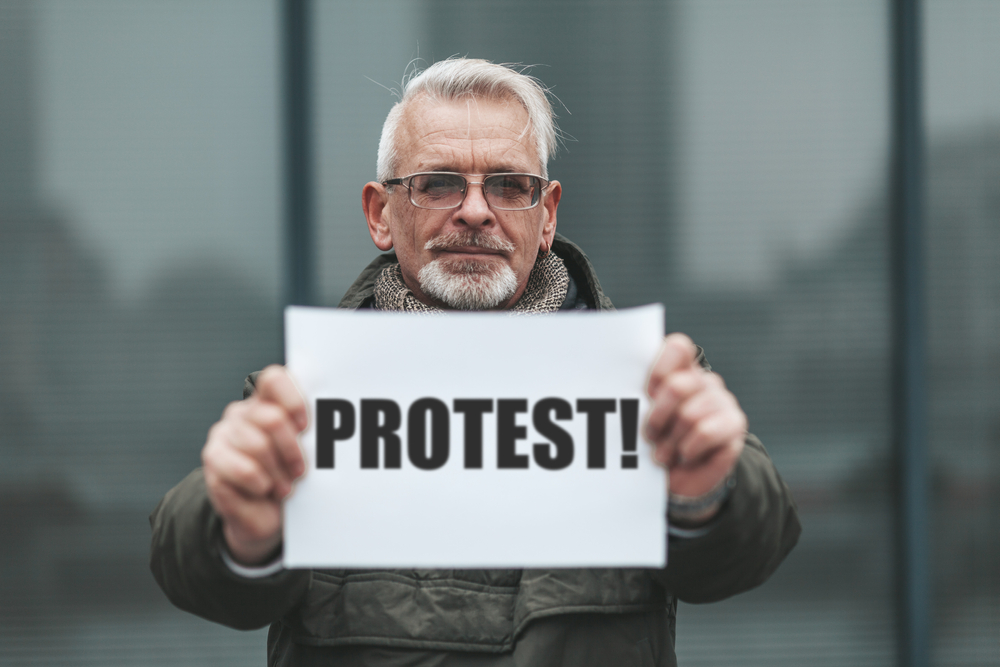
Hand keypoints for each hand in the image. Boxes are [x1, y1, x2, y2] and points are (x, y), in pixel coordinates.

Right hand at [202, 365, 307, 564]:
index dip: (293, 401)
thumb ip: (311, 433)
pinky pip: (244, 469)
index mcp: (267, 402)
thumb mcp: (306, 453)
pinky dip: (261, 484)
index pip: (274, 380)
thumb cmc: (290, 478)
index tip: (306, 427)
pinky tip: (264, 490)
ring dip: (279, 473)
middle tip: (301, 472)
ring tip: (285, 488)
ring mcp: (223, 434)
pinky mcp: (212, 459)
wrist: (265, 517)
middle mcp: (242, 413)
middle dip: (293, 450)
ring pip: (259, 446)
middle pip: (272, 418)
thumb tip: (329, 426)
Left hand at [644, 334, 745, 512]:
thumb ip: (638, 398)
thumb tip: (620, 392)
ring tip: (664, 454)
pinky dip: (687, 449)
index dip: (658, 371)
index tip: (646, 395)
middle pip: (676, 386)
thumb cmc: (656, 443)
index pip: (678, 348)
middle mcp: (704, 381)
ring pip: (689, 414)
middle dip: (656, 418)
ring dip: (670, 441)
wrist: (681, 480)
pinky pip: (705, 432)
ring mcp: (723, 401)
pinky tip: (684, 456)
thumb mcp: (641, 418)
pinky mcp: (735, 424)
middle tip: (649, 436)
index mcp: (680, 371)